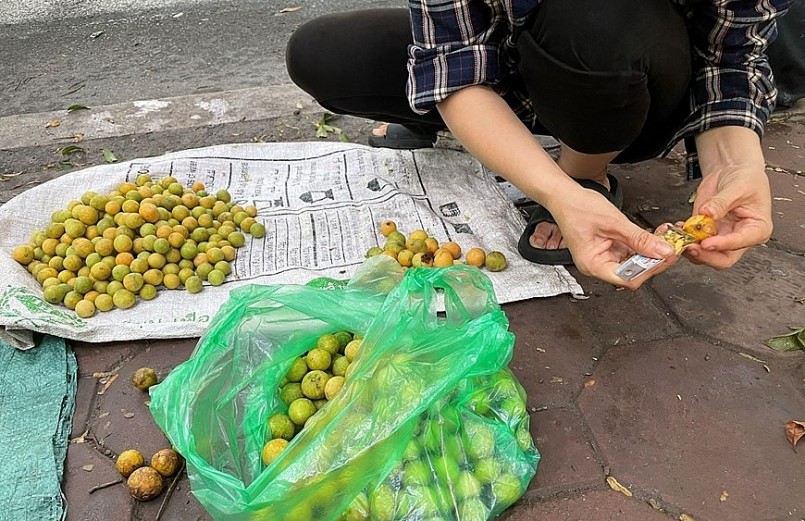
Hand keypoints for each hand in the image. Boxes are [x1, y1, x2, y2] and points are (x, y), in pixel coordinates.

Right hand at [548, 185, 677, 288]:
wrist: (565, 196)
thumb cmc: (577, 208)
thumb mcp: (614, 222)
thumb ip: (640, 238)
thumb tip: (662, 251)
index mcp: (593, 265)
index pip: (628, 278)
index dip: (649, 269)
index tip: (665, 256)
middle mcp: (598, 265)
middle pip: (634, 272)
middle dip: (653, 259)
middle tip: (670, 246)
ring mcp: (604, 257)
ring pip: (635, 262)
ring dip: (651, 251)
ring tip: (663, 237)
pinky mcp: (609, 249)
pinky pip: (631, 251)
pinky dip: (643, 244)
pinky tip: (653, 235)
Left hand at [682, 166, 772, 267]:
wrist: (732, 170)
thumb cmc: (746, 179)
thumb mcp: (737, 187)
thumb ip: (721, 203)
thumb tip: (707, 213)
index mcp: (757, 229)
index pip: (740, 244)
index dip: (722, 245)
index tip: (707, 243)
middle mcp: (739, 237)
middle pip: (722, 258)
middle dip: (705, 255)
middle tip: (690, 246)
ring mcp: (721, 236)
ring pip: (706, 254)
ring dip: (691, 248)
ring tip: (681, 235)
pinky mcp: (705, 232)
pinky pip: (694, 242)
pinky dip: (684, 238)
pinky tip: (679, 228)